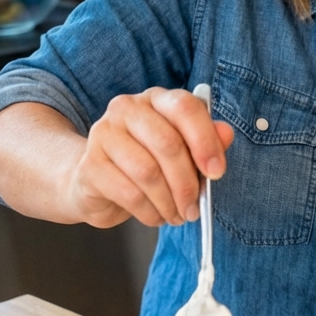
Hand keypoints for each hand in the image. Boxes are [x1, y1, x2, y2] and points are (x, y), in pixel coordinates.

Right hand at [65, 88, 233, 228]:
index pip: (185, 108)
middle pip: (167, 144)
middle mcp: (127, 108)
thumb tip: (226, 134)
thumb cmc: (148, 163)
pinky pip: (129, 193)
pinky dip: (150, 212)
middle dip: (187, 183)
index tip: (217, 172)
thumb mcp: (183, 151)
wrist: (96, 181)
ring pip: (147, 172)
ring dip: (169, 202)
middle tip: (195, 207)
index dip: (205, 141)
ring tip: (177, 215)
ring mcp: (104, 134)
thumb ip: (207, 141)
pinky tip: (156, 216)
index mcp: (157, 99)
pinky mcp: (90, 165)